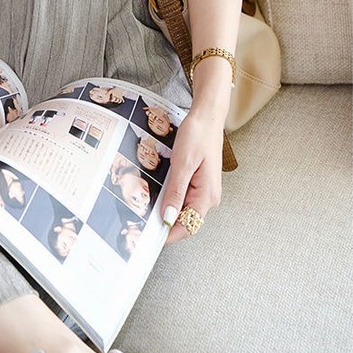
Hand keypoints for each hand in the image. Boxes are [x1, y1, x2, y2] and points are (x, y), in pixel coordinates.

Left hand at [158, 108, 223, 242]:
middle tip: (143, 220)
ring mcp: (205, 189)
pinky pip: (185, 196)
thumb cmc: (198, 135)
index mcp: (207, 195)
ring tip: (148, 204)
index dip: (170, 234)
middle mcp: (209, 196)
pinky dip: (172, 196)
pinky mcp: (200, 181)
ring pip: (184, 208)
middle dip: (167, 221)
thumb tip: (169, 218)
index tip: (151, 236)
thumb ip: (176, 192)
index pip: (189, 226)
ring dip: (168, 208)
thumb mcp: (182, 163)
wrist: (207, 116)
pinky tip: (160, 190)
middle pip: (186, 219)